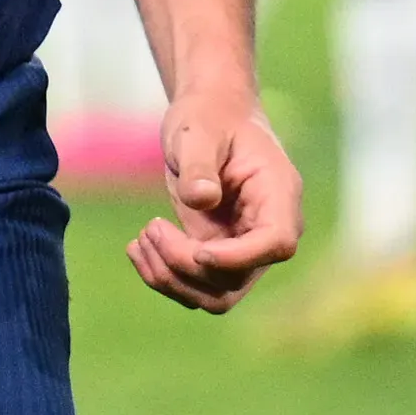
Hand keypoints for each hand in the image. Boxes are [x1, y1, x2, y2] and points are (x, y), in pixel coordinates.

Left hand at [126, 88, 302, 314]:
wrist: (207, 119)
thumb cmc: (207, 118)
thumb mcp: (197, 131)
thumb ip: (199, 163)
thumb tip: (202, 199)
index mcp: (278, 194)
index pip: (276, 243)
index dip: (237, 258)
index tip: (197, 248)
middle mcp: (266, 230)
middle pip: (237, 280)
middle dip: (185, 266)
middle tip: (151, 227)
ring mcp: (243, 248)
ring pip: (214, 296)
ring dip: (169, 278)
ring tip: (140, 239)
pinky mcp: (216, 256)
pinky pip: (194, 286)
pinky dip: (162, 276)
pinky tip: (137, 247)